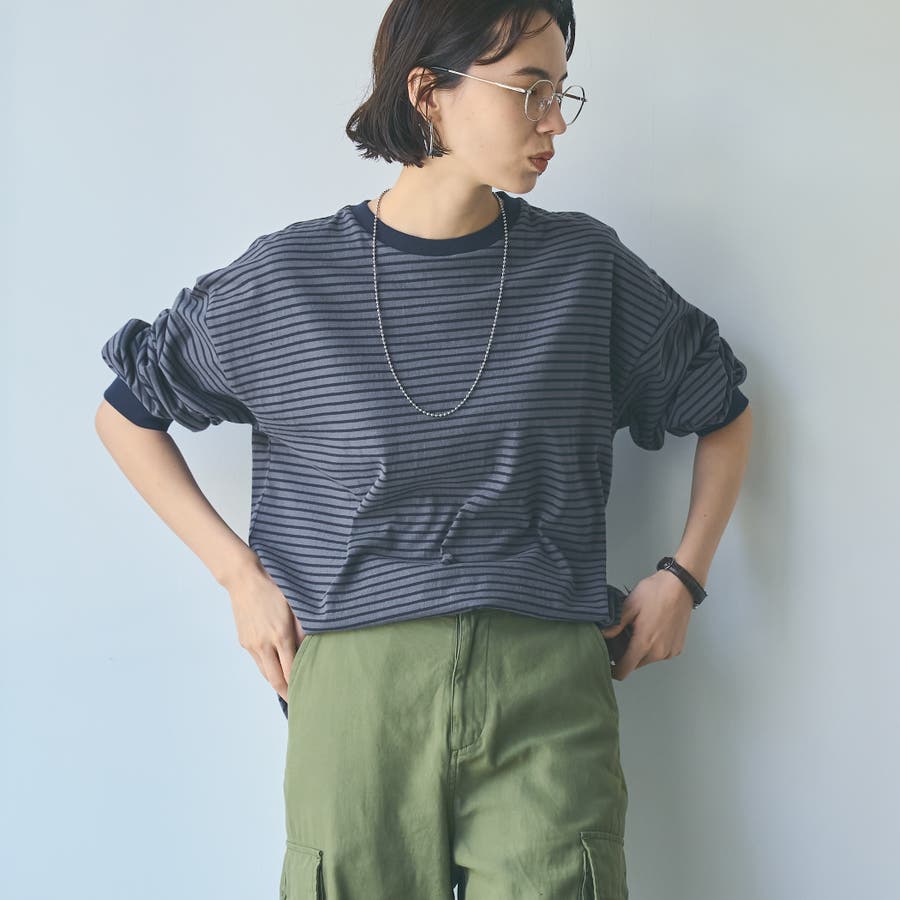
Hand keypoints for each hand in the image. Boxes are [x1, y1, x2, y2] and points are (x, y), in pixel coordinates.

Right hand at [222, 555, 305, 702]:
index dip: (298, 685)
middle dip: (287, 693)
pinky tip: (277, 670)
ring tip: (289, 690)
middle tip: (299, 702)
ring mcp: (251, 645)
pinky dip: (268, 669)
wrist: (244, 579)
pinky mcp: (244, 642)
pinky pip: (258, 662)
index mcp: (280, 636)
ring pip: (265, 673)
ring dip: (277, 683)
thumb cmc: (275, 588)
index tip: (308, 694)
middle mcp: (264, 644)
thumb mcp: (295, 606)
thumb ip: (304, 629)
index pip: (291, 671)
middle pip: (276, 679)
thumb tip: (313, 646)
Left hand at [599, 570, 693, 680]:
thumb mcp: (629, 606)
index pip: (625, 670)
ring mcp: (670, 651)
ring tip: (636, 631)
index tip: (606, 662)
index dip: (613, 670)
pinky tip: (650, 631)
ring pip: (648, 659)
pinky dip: (653, 647)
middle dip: (626, 656)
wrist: (680, 585)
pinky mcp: (678, 647)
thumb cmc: (654, 593)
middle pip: (636, 664)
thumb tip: (602, 636)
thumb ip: (615, 625)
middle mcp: (659, 652)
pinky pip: (660, 654)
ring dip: (640, 652)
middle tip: (620, 638)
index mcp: (644, 643)